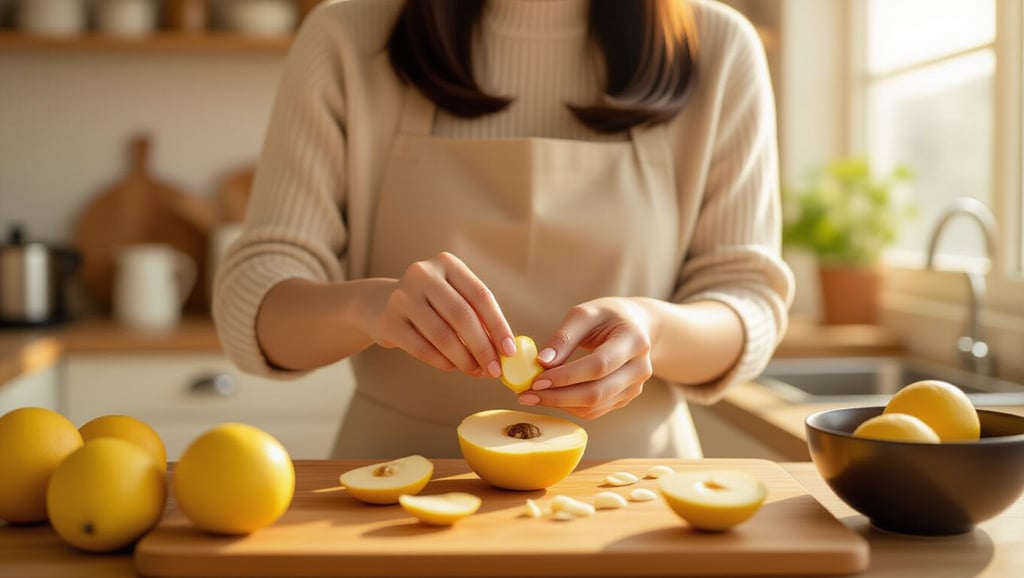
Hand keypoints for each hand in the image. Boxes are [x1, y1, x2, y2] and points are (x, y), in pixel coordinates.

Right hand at [369, 252, 515, 376]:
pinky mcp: (388, 321)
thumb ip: (477, 317)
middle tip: (495, 370)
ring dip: (464, 359)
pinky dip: (442, 362)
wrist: (379, 305)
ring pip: (442, 335)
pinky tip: (452, 366)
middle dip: (483, 347)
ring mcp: (402, 296)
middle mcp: (423, 274)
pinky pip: (422, 348)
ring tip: (476, 371)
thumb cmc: (430, 305)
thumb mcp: (453, 298)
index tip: (510, 351)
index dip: (498, 325)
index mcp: (447, 263)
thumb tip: (505, 350)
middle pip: (462, 315)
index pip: (480, 296)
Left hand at [520, 297, 654, 418]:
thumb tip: (541, 362)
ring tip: (533, 396)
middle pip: (597, 393)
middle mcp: (640, 368)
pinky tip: (550, 397)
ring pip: (595, 406)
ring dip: (560, 404)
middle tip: (527, 394)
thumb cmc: (607, 316)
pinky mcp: (625, 398)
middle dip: (558, 397)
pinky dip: (570, 406)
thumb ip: (563, 337)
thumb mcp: (585, 314)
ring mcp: (635, 387)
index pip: (598, 365)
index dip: (566, 376)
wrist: (637, 327)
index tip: (536, 380)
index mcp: (634, 341)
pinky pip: (595, 410)